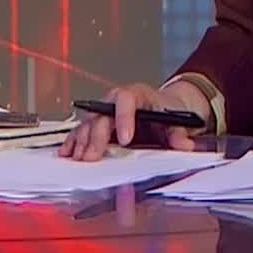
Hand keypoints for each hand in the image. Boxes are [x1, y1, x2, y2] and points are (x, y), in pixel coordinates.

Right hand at [58, 82, 208, 160]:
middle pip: (102, 114)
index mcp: (137, 94)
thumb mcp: (177, 120)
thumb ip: (179, 133)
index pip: (126, 99)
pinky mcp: (99, 125)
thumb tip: (185, 145)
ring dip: (82, 141)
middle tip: (92, 157)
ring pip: (89, 123)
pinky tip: (67, 153)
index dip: (124, 118)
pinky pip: (83, 131)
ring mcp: (105, 112)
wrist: (164, 106)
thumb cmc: (167, 110)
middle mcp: (116, 101)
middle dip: (97, 137)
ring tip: (78, 159)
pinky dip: (74, 142)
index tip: (125, 139)